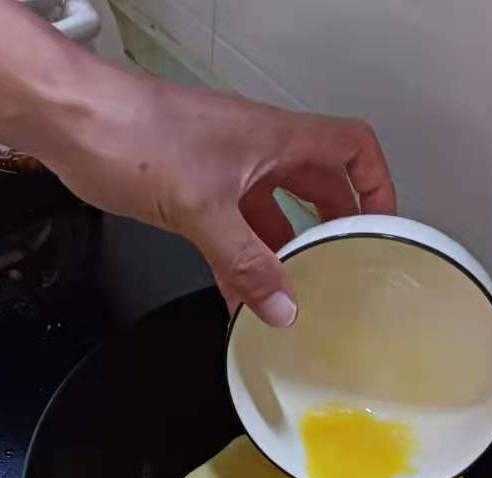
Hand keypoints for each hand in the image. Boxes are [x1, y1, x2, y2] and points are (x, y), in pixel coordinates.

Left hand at [48, 79, 395, 324]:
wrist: (70, 121)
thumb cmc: (131, 129)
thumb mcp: (202, 208)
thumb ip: (245, 262)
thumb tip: (282, 304)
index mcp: (277, 140)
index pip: (352, 148)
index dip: (377, 184)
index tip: (383, 223)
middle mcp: (261, 154)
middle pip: (321, 188)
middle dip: (334, 229)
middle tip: (344, 265)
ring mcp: (231, 173)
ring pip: (278, 217)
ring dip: (287, 254)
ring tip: (297, 291)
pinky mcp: (201, 194)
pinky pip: (238, 235)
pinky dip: (244, 265)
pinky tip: (242, 298)